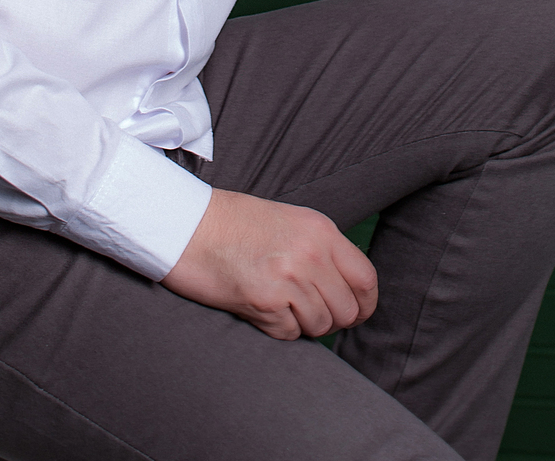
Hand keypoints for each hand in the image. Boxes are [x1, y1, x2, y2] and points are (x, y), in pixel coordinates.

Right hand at [160, 187, 377, 340]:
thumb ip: (322, 249)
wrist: (188, 224)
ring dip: (302, 323)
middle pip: (347, 310)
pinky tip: (260, 306)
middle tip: (306, 310)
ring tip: (279, 303)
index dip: (364, 304)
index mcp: (321, 230)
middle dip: (331, 319)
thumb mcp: (290, 221)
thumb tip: (348, 288)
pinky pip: (289, 334)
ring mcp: (289, 278)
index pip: (366, 279)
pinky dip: (277, 328)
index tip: (354, 312)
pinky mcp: (265, 302)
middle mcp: (311, 253)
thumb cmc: (235, 223)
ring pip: (320, 326)